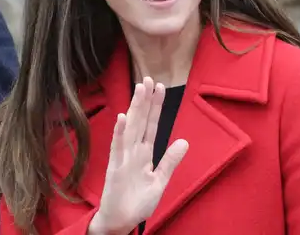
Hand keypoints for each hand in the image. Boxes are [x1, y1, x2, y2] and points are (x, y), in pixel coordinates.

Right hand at [88, 77, 188, 234]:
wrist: (120, 221)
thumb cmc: (137, 202)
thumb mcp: (160, 181)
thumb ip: (170, 161)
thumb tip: (184, 141)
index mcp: (144, 154)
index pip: (151, 125)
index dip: (156, 107)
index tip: (159, 88)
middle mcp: (133, 151)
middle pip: (141, 121)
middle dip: (145, 100)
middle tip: (148, 79)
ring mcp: (123, 158)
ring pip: (131, 128)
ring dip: (135, 109)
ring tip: (139, 90)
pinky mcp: (115, 168)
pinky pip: (118, 147)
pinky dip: (120, 133)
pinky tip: (122, 118)